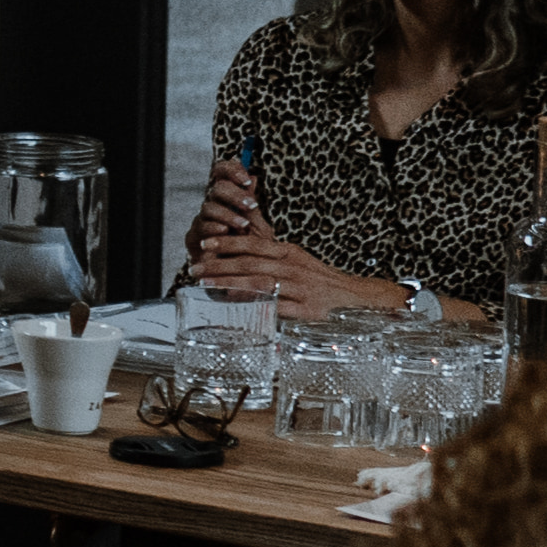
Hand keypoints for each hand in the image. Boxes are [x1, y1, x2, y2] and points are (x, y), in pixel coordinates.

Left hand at [184, 197, 365, 313]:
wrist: (352, 294)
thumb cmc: (315, 276)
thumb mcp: (294, 255)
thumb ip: (267, 250)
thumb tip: (239, 235)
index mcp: (289, 253)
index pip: (254, 245)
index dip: (227, 243)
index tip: (204, 243)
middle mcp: (294, 268)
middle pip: (251, 264)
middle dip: (219, 266)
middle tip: (195, 268)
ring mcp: (301, 289)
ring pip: (260, 284)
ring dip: (230, 284)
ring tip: (206, 284)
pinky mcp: (308, 310)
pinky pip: (278, 307)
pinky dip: (256, 305)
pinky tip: (237, 305)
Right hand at [189, 160, 263, 244]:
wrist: (239, 275)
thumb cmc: (249, 250)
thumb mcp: (258, 226)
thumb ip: (252, 205)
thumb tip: (253, 178)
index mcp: (227, 198)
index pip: (222, 172)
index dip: (231, 170)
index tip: (246, 179)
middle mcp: (213, 205)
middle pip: (217, 188)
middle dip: (235, 195)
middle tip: (250, 205)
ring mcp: (202, 220)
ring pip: (209, 207)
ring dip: (228, 215)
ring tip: (243, 225)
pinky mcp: (194, 237)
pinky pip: (202, 227)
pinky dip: (215, 228)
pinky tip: (225, 232)